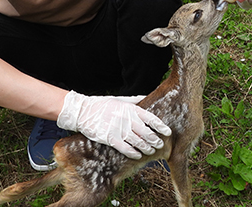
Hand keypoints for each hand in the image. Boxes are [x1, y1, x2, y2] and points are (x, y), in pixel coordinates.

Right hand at [57, 91, 171, 159]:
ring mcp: (119, 129)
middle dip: (155, 140)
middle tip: (160, 145)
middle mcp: (127, 119)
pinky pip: (126, 148)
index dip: (161, 127)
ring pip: (138, 142)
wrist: (83, 112)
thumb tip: (148, 96)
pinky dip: (134, 153)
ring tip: (151, 151)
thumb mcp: (120, 99)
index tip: (168, 132)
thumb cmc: (102, 105)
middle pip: (147, 133)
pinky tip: (138, 155)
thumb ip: (135, 100)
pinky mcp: (110, 139)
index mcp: (131, 109)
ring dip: (147, 148)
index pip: (151, 118)